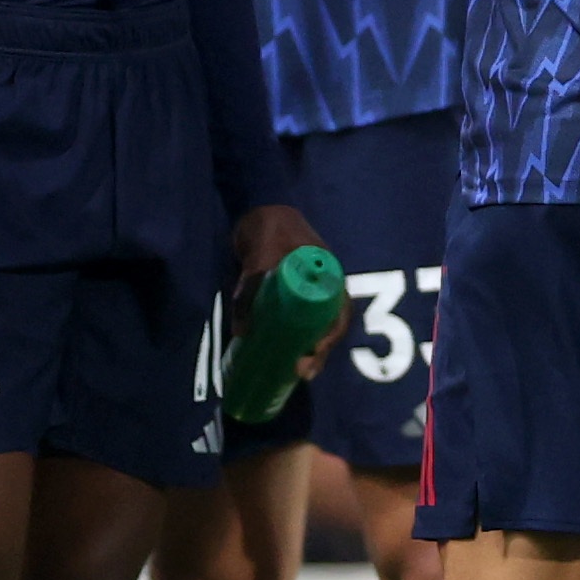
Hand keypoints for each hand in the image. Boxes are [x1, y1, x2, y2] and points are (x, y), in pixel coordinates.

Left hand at [230, 203, 348, 378]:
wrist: (260, 207)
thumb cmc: (268, 227)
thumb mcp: (259, 255)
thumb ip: (250, 288)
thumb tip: (242, 333)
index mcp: (326, 275)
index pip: (337, 314)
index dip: (328, 339)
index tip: (310, 356)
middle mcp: (323, 286)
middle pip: (328, 326)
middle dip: (318, 352)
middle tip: (300, 372)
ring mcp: (309, 290)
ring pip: (315, 326)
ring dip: (306, 348)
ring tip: (292, 372)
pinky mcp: (292, 294)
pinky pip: (298, 321)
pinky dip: (293, 338)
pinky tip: (282, 354)